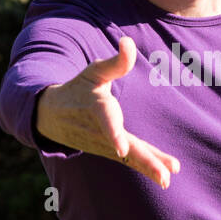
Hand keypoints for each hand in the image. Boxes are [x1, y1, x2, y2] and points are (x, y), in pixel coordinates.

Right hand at [34, 36, 180, 189]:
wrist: (52, 115)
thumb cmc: (78, 88)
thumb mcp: (94, 71)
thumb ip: (115, 61)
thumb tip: (128, 41)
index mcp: (96, 109)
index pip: (106, 122)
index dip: (113, 134)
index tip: (121, 149)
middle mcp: (101, 132)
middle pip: (125, 148)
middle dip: (145, 161)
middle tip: (164, 175)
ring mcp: (105, 145)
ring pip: (130, 158)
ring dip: (149, 168)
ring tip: (167, 178)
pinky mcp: (110, 151)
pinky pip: (130, 160)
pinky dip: (146, 168)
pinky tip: (165, 178)